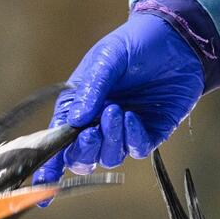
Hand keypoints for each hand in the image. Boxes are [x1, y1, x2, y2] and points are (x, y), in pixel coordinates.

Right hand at [32, 12, 203, 193]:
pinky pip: (136, 149)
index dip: (50, 164)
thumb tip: (75, 121)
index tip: (42, 181)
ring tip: (117, 111)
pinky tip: (133, 118)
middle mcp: (98, 123)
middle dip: (84, 151)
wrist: (177, 37)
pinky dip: (132, 138)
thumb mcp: (107, 58)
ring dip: (110, 139)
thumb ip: (91, 88)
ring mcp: (124, 130)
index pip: (60, 141)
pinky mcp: (150, 132)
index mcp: (79, 106)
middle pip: (83, 157)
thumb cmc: (135, 43)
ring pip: (109, 156)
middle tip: (91, 132)